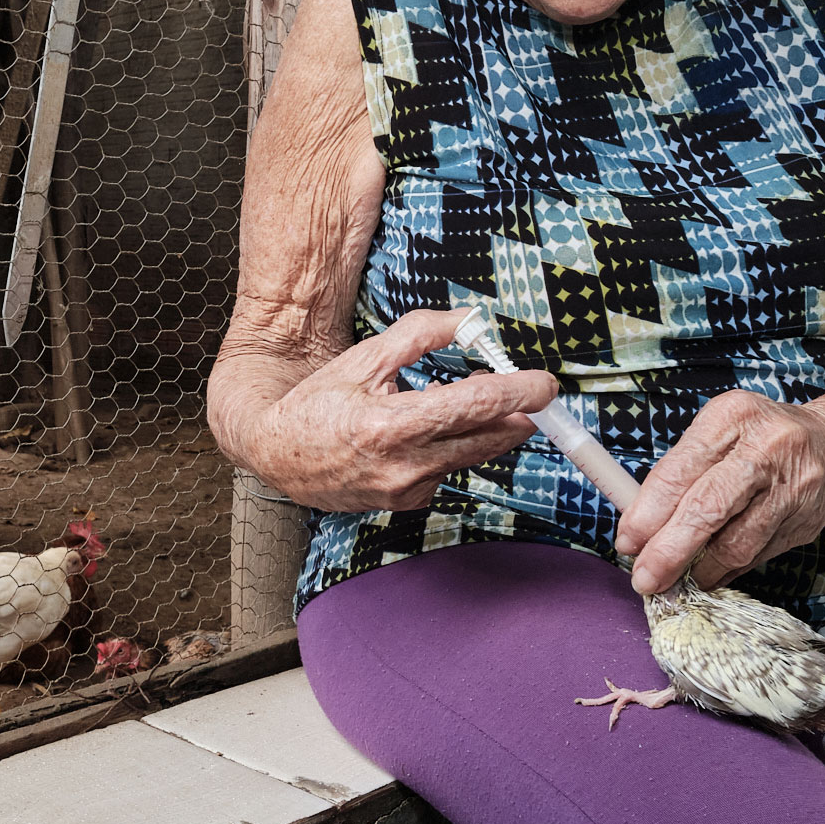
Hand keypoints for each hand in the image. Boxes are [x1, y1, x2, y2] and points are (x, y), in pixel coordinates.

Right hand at [247, 309, 557, 511]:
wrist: (279, 457)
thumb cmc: (317, 404)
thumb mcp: (364, 357)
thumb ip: (421, 334)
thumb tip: (472, 320)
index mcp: (390, 425)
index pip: (473, 407)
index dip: (517, 392)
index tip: (545, 384)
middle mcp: (403, 466)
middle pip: (488, 439)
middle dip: (516, 413)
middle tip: (528, 388)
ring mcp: (408, 490)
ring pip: (472, 455)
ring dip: (485, 427)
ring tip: (470, 400)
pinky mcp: (409, 503)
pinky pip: (449, 469)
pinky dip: (453, 448)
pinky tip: (430, 432)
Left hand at [615, 390, 824, 594]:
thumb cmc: (764, 441)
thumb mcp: (722, 433)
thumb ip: (682, 471)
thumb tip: (638, 523)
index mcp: (730, 417)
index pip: (678, 471)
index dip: (647, 513)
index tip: (628, 541)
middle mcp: (765, 447)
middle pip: (706, 508)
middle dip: (668, 550)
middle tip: (644, 578)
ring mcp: (792, 485)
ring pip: (735, 541)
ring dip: (700, 569)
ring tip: (676, 581)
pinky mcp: (807, 519)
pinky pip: (758, 554)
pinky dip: (728, 569)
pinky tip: (710, 574)